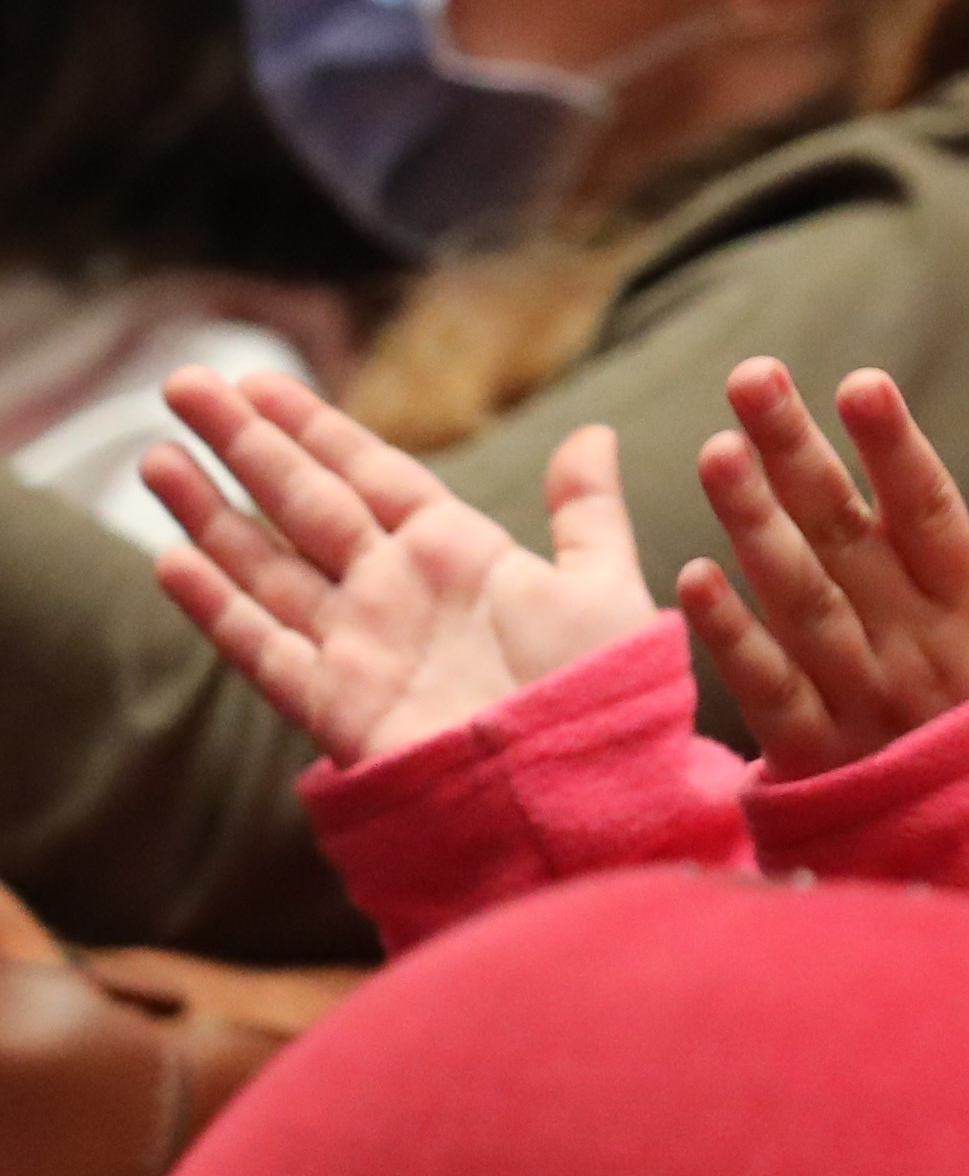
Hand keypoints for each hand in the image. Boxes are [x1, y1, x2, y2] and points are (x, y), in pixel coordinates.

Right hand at [144, 373, 657, 768]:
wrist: (585, 793)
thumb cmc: (604, 695)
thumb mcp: (606, 587)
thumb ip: (588, 513)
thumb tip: (593, 434)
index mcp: (460, 553)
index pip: (371, 473)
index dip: (314, 428)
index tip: (258, 381)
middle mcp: (398, 591)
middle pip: (304, 503)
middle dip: (245, 445)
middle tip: (183, 385)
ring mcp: (361, 646)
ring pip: (268, 565)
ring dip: (210, 513)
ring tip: (155, 456)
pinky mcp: (337, 705)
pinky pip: (265, 647)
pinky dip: (219, 606)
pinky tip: (171, 559)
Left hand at [676, 362, 968, 778]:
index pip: (932, 515)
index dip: (897, 449)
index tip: (861, 382)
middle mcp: (916, 649)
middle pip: (850, 539)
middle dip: (800, 454)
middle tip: (751, 378)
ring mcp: (863, 703)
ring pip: (804, 602)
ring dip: (756, 527)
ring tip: (715, 451)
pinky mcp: (815, 758)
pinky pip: (768, 691)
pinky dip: (732, 637)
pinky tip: (691, 577)